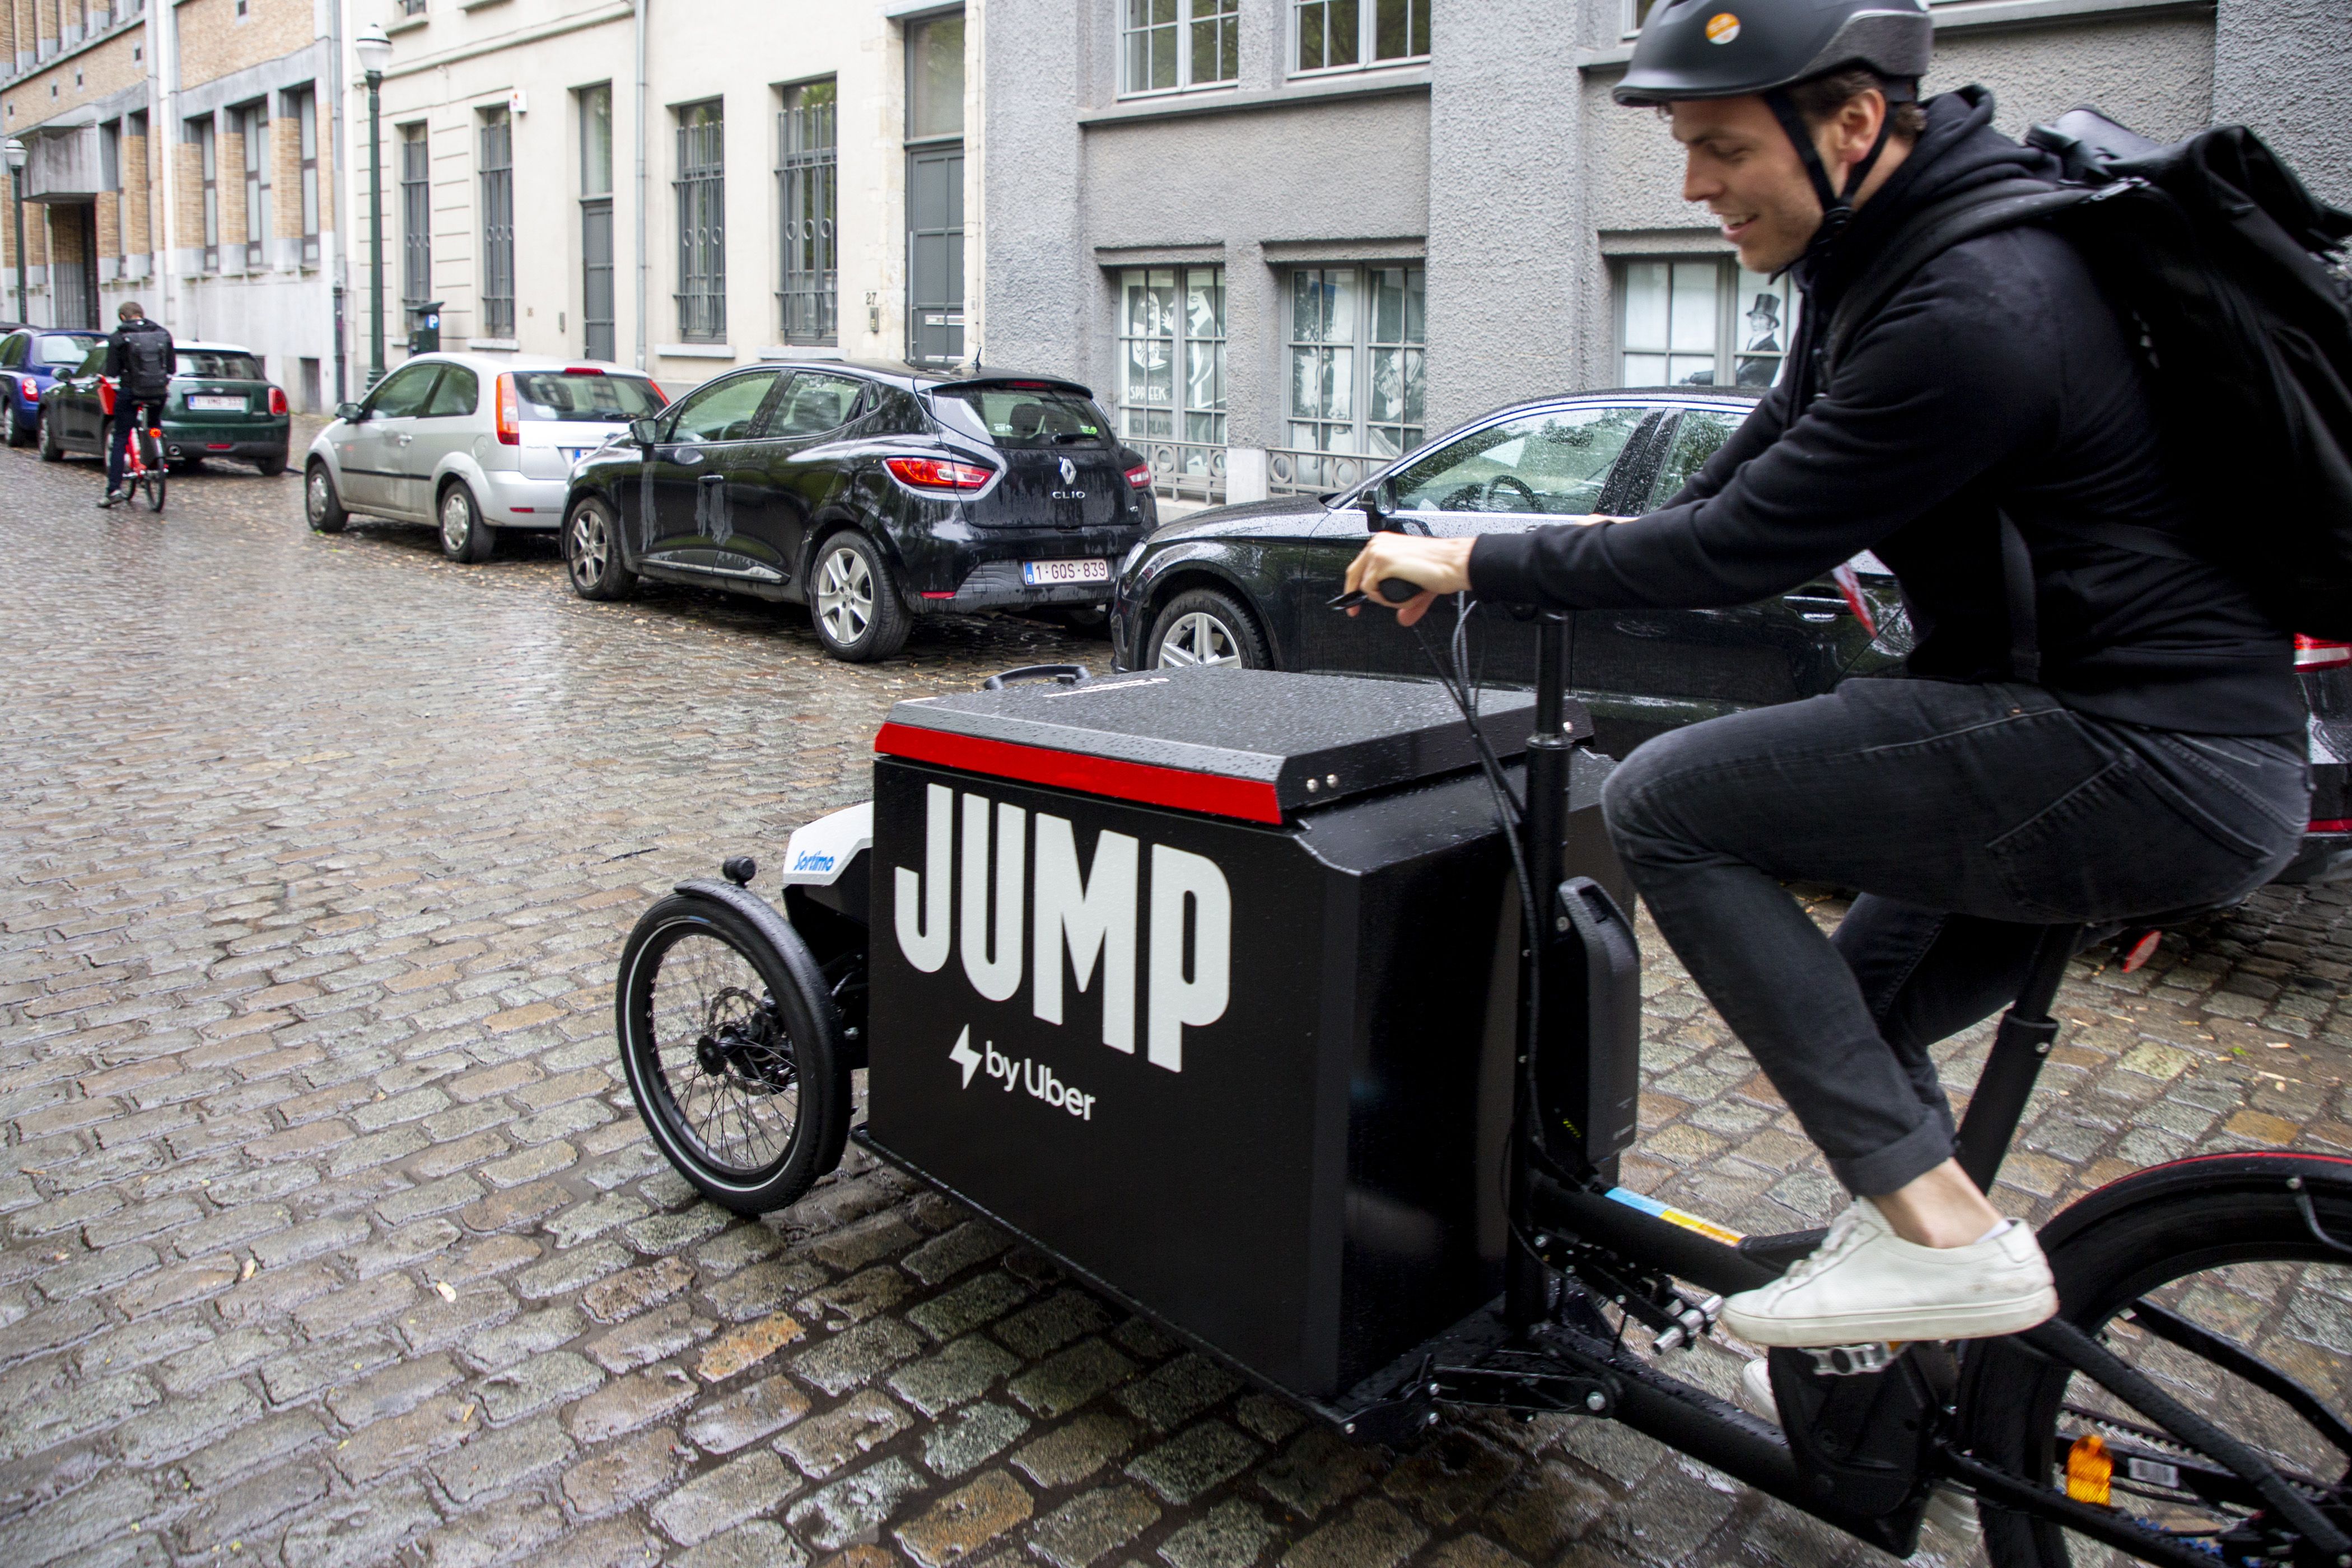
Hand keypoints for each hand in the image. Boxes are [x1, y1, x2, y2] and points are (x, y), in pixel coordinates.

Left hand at [1342, 534, 1475, 626]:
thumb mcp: (1416, 584)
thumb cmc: (1441, 567)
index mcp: (1384, 543)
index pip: (1360, 566)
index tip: (1352, 603)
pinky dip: (1387, 600)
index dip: (1354, 586)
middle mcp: (1378, 544)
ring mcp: (1378, 552)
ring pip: (1365, 585)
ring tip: (1405, 598)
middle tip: (1354, 611)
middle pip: (1354, 574)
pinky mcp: (1382, 563)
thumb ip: (1406, 601)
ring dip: (1383, 599)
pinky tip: (1405, 596)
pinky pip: (1372, 591)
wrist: (1454, 563)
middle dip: (1355, 596)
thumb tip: (1403, 619)